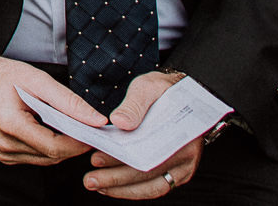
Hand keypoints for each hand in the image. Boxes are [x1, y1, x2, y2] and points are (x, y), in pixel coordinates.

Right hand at [0, 52, 98, 165]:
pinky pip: (37, 157)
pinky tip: (50, 130)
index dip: (79, 143)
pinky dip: (49, 147)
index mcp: (11, 125)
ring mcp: (4, 153)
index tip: (95, 132)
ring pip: (47, 160)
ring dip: (62, 147)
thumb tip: (96, 121)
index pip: (55, 147)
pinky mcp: (6, 156)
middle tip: (88, 128)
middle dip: (74, 144)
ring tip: (70, 126)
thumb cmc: (3, 76)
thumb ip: (69, 102)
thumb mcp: (38, 80)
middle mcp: (5, 145)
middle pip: (53, 156)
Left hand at [82, 71, 206, 198]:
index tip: (96, 159)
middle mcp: (186, 155)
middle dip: (115, 179)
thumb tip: (120, 122)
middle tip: (90, 180)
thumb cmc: (166, 90)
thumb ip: (135, 104)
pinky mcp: (177, 173)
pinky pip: (155, 186)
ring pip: (152, 187)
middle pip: (148, 174)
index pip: (148, 152)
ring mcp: (183, 167)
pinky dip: (133, 190)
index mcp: (182, 132)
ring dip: (122, 189)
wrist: (186, 96)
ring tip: (96, 185)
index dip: (121, 160)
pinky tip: (111, 187)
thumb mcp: (149, 87)